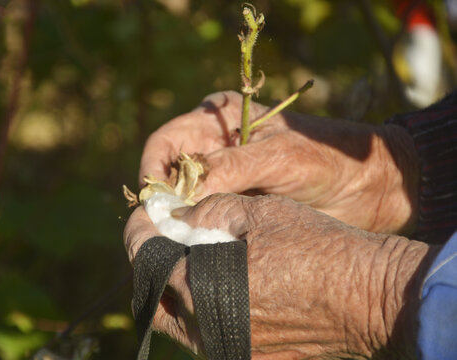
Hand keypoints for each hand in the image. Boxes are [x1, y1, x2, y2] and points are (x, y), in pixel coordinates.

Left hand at [125, 193, 433, 358]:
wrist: (367, 296)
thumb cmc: (315, 247)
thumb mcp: (257, 212)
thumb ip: (207, 212)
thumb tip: (177, 216)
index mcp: (201, 287)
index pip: (145, 258)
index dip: (138, 230)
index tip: (144, 214)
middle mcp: (207, 329)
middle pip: (154, 298)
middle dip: (151, 264)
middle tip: (164, 239)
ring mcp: (227, 349)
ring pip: (178, 323)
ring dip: (174, 290)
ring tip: (188, 260)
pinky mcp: (249, 357)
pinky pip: (208, 335)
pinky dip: (201, 309)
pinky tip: (219, 286)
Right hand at [139, 91, 418, 233]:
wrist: (368, 186)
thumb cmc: (326, 159)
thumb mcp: (278, 157)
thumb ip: (230, 169)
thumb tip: (179, 195)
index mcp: (218, 118)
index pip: (165, 143)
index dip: (154, 173)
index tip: (156, 206)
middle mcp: (213, 144)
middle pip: (168, 172)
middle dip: (163, 200)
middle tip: (163, 233)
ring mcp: (222, 175)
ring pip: (182, 197)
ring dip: (179, 218)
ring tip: (180, 243)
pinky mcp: (234, 200)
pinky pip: (204, 214)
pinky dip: (197, 229)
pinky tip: (200, 245)